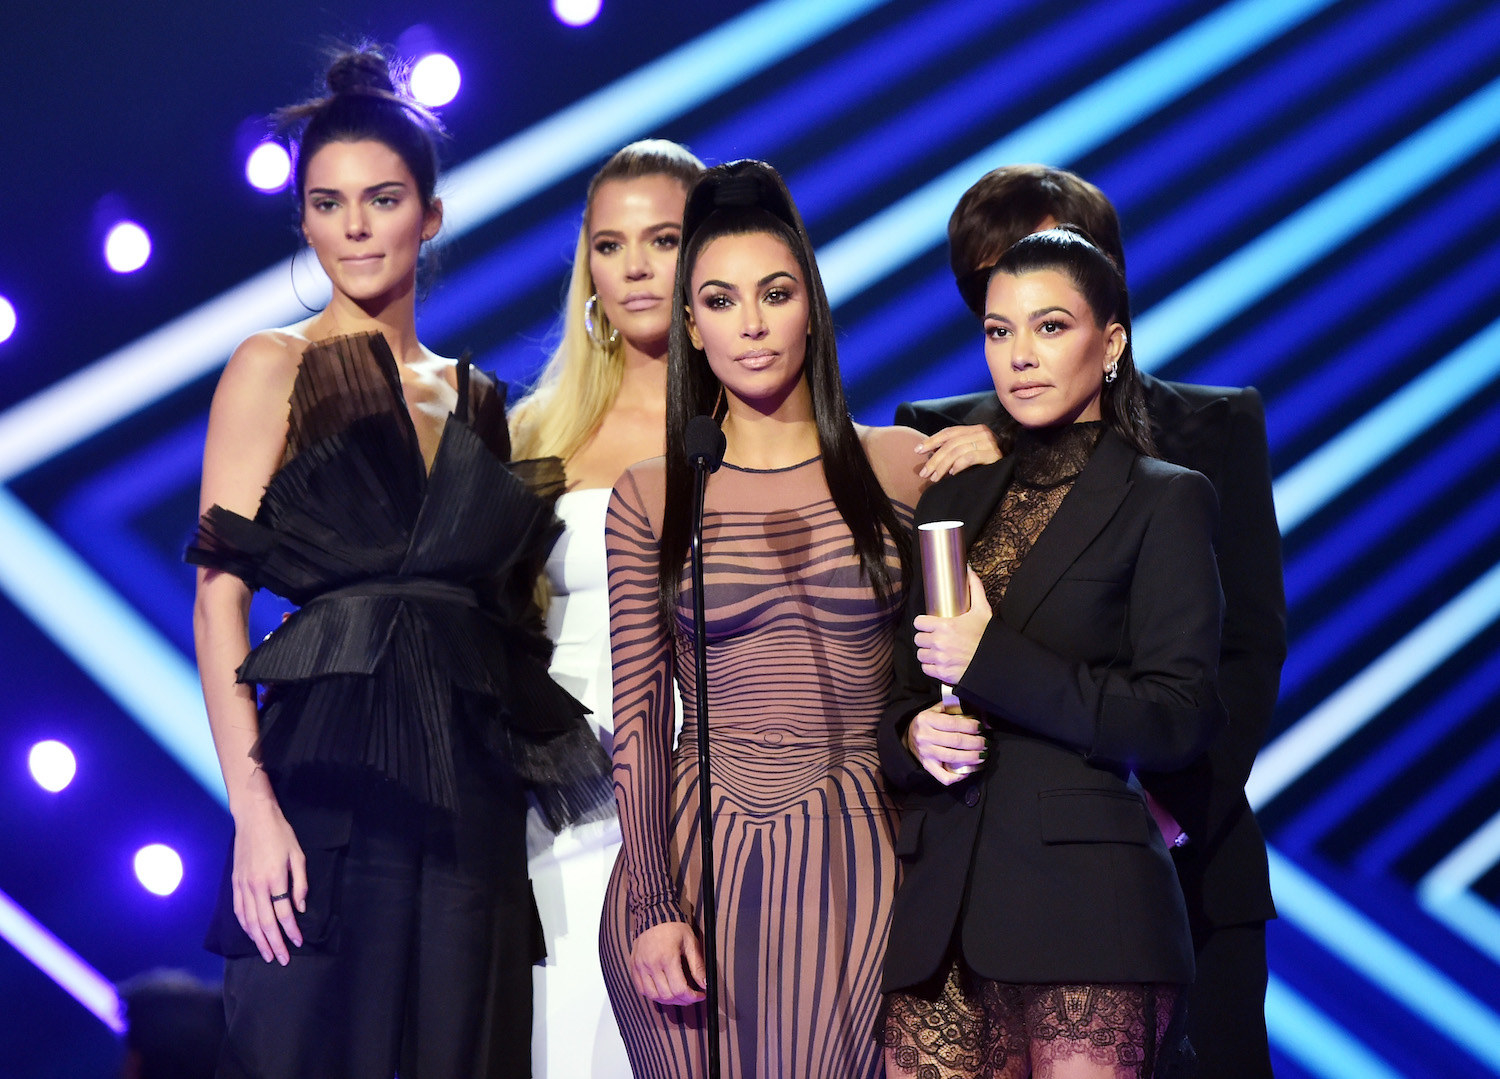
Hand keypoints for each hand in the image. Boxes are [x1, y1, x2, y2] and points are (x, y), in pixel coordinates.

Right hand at [231, 798, 306, 963]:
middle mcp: (256, 886)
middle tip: (282, 959)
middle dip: (274, 943)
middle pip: (265, 922)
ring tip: (267, 954)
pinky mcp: (235, 884)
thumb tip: (299, 908)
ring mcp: (243, 886)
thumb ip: (300, 884)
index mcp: (275, 879)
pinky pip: (238, 911)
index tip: (298, 942)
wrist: (254, 819)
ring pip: (249, 921)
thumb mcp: (298, 856)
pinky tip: (251, 935)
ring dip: (258, 940)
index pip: (284, 913)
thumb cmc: (280, 835)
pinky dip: (245, 926)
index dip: (291, 930)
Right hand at [630, 921, 707, 1005]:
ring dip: (668, 1000)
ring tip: (679, 996)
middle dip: (683, 1000)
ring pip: (653, 996)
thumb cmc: (674, 928)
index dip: (692, 997)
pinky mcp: (634, 967)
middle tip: (691, 996)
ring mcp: (640, 967)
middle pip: (667, 995)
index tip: (701, 995)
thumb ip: (697, 965)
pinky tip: (664, 991)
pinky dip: (654, 995)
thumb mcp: (690, 943)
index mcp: (667, 957)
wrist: (653, 915)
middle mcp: (651, 964)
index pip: (679, 989)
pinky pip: (642, 989)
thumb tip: (705, 984)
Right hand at [905, 705, 985, 784]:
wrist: (908, 736)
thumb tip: (976, 712)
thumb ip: (953, 708)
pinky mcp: (927, 766)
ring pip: (952, 758)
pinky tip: (967, 771)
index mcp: (927, 720)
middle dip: (975, 742)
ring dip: (971, 757)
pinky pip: (944, 776)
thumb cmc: (926, 723)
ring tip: (982, 755)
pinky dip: (957, 776)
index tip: (980, 727)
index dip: (970, 726)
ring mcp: (926, 753)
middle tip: (984, 742)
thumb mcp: (935, 710)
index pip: (952, 723)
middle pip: (955, 741)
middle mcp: (925, 737)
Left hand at [913, 569, 991, 684]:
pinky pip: (926, 668)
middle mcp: (939, 642)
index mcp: (945, 626)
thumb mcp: (983, 611)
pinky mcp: (942, 674)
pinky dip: (931, 666)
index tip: (928, 625)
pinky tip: (940, 662)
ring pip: (921, 654)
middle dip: (925, 638)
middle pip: (918, 639)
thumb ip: (975, 589)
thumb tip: (969, 570)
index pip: (918, 622)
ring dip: (927, 652)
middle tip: (934, 638)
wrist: (996, 663)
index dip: (923, 623)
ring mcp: (940, 659)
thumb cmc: (988, 638)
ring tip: (937, 650)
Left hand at [916, 424, 1000, 479]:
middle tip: (924, 473)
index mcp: (974, 429)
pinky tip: (952, 474)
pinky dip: (958, 465)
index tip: (917, 450)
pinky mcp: (994, 454)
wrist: (1019, 464)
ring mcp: (988, 442)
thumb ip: (956, 450)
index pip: (949, 432)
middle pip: (951, 443)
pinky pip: (970, 457)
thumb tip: (931, 455)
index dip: (932, 440)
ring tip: (934, 478)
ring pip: (957, 450)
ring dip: (943, 465)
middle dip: (934, 458)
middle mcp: (981, 432)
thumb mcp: (973, 451)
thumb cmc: (992, 461)